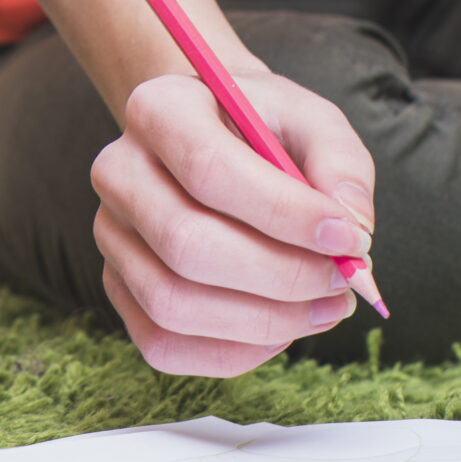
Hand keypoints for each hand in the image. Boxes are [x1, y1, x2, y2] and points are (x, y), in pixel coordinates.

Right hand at [90, 67, 375, 375]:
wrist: (212, 136)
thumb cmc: (263, 128)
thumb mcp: (311, 119)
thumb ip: (340, 164)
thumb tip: (351, 229)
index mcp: (158, 109)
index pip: (209, 169)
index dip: (285, 213)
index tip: (349, 237)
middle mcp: (117, 171)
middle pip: (186, 245)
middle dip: (281, 277)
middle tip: (342, 281)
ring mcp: (110, 233)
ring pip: (172, 304)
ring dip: (264, 322)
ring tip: (324, 307)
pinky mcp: (116, 284)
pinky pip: (162, 344)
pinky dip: (232, 352)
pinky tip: (280, 329)